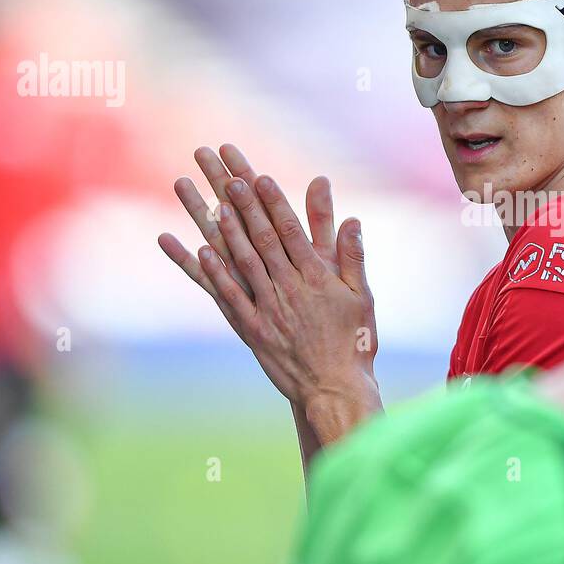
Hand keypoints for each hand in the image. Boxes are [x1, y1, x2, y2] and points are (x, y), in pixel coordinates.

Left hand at [158, 145, 380, 444]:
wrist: (334, 389)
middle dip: (241, 203)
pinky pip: (229, 297)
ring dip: (223, 229)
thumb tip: (353, 220)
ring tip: (208, 201)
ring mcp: (268, 309)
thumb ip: (353, 257)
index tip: (258, 176)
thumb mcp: (362, 297)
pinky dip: (215, 273)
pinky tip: (200, 250)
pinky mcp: (253, 330)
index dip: (273, 202)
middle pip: (261, 237)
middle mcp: (289, 288)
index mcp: (317, 278)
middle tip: (224, 174)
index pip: (291, 231)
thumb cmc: (354, 343)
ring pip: (241, 261)